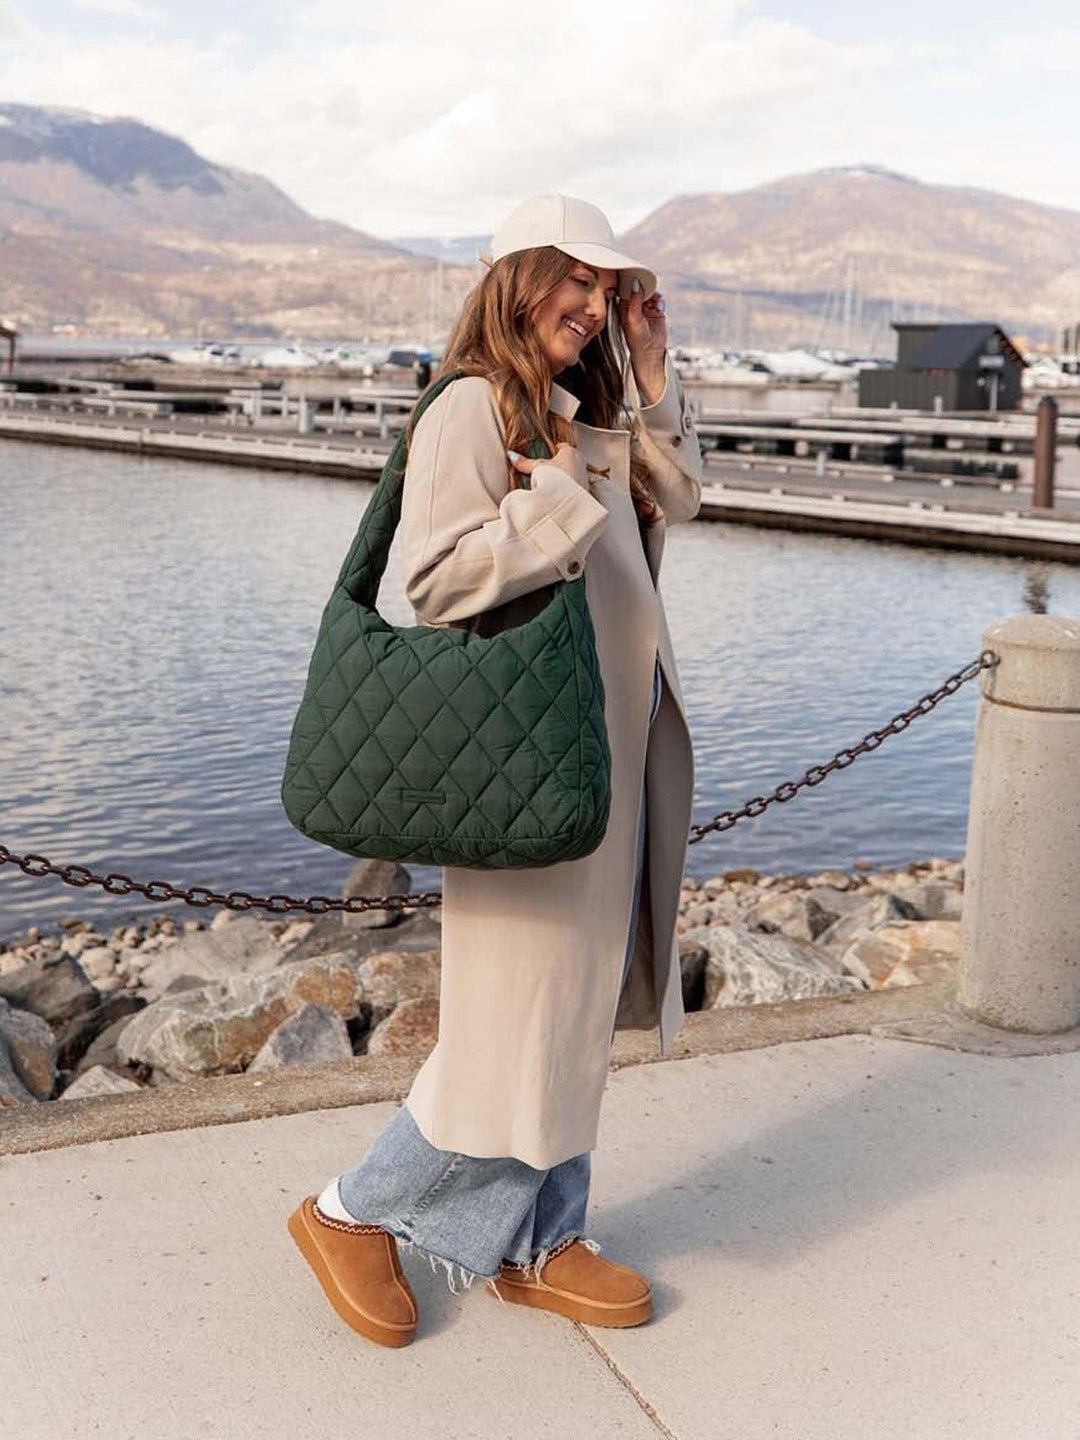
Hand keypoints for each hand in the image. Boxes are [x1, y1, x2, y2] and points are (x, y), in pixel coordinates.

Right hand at [508, 443, 587, 487]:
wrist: (571, 502)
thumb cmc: (558, 480)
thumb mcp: (538, 469)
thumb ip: (525, 463)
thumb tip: (512, 456)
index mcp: (571, 452)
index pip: (561, 446)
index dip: (552, 451)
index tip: (546, 456)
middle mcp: (580, 462)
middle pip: (567, 459)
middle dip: (558, 464)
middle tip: (546, 470)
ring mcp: (583, 476)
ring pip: (572, 472)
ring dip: (563, 477)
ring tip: (552, 484)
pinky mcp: (584, 490)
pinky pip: (574, 485)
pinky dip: (567, 488)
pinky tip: (559, 493)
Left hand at [619, 282, 666, 404]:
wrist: (650, 352)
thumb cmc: (636, 338)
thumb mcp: (633, 318)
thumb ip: (634, 301)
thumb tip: (636, 284)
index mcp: (624, 307)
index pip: (625, 289)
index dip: (629, 282)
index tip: (634, 275)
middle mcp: (634, 306)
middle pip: (639, 289)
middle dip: (643, 286)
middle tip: (647, 285)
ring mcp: (646, 308)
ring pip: (649, 292)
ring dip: (653, 293)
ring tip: (654, 299)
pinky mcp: (656, 310)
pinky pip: (658, 299)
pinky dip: (659, 299)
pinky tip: (659, 304)